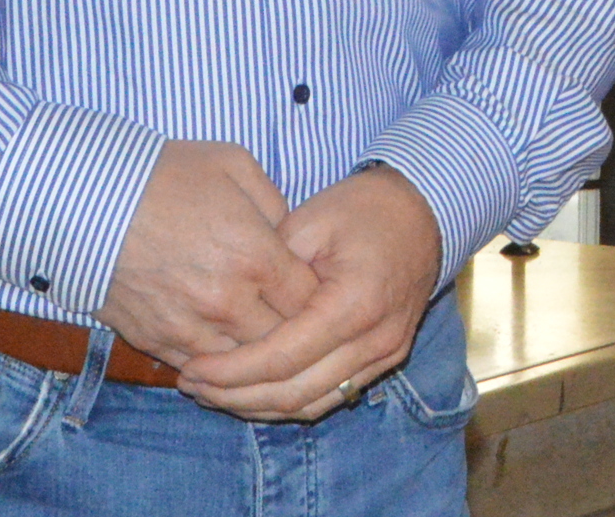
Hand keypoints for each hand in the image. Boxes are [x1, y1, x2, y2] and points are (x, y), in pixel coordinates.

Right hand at [96, 141, 320, 366]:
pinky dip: (215, 365)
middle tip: (295, 318)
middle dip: (294, 332)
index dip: (319, 299)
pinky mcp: (155, 341)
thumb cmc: (164, 174)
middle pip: (282, 341)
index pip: (309, 302)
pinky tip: (222, 349)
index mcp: (255, 256)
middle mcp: (227, 301)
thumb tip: (291, 234)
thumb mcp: (234, 165)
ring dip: (255, 354)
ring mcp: (189, 327)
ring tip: (262, 339)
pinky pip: (199, 369)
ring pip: (243, 364)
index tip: (317, 290)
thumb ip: (275, 204)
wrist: (84, 199)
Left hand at [178, 165, 443, 422]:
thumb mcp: (310, 221)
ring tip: (213, 393)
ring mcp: (384, 355)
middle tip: (191, 385)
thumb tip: (230, 310)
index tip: (192, 368)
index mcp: (355, 304)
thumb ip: (272, 269)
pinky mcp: (384, 360)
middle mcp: (375, 341)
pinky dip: (288, 401)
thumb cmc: (364, 208)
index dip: (232, 370)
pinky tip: (253, 391)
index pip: (282, 357)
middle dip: (236, 396)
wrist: (423, 211)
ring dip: (258, 407)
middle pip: (295, 393)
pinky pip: (330, 397)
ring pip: (312, 405)